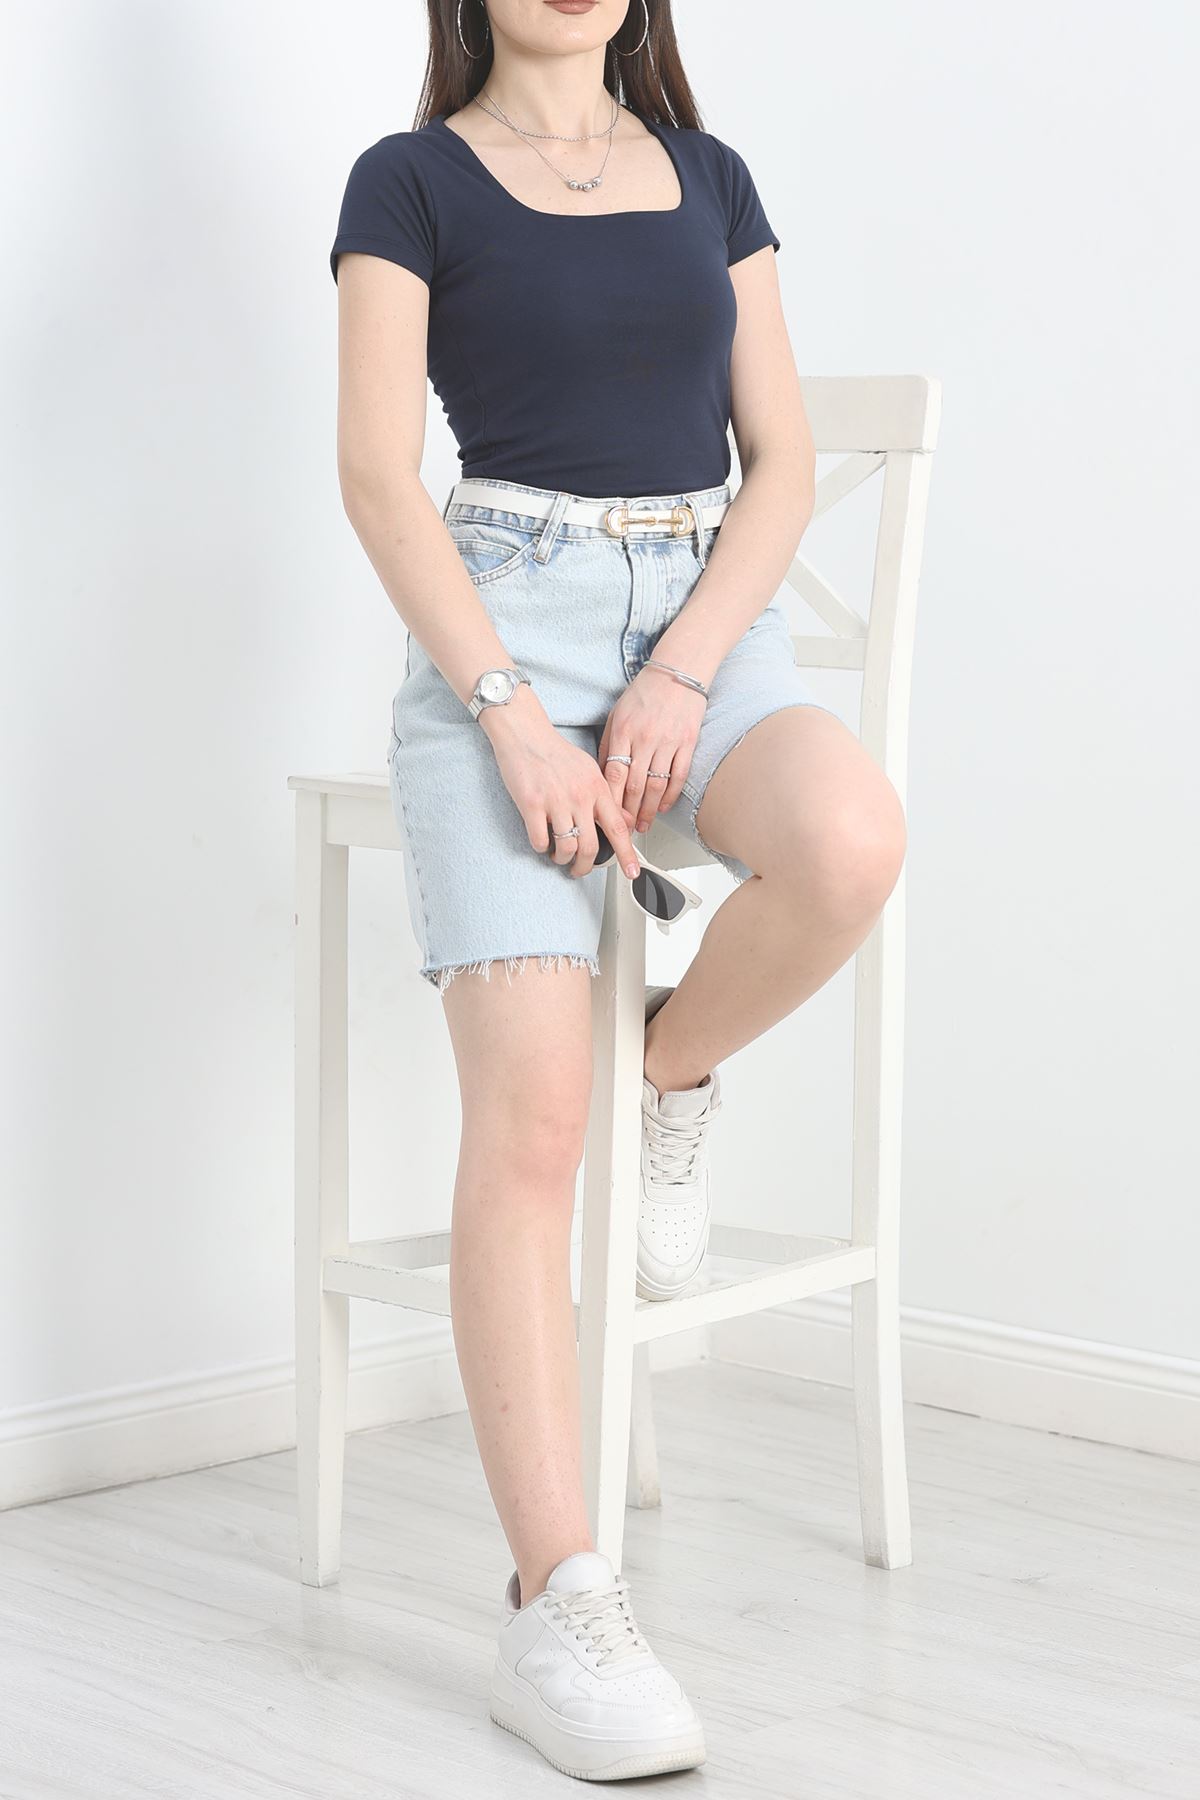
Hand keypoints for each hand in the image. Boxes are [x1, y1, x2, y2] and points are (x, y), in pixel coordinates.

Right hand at [480, 685, 640, 878]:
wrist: (526, 733)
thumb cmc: (556, 753)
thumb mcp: (590, 771)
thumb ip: (608, 798)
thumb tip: (626, 821)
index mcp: (597, 788)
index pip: (618, 828)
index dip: (627, 854)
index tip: (632, 872)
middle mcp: (580, 796)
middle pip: (590, 847)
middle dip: (584, 867)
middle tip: (579, 869)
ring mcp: (555, 800)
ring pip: (565, 847)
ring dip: (562, 859)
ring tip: (558, 855)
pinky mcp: (531, 804)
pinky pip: (540, 840)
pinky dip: (541, 847)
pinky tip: (541, 842)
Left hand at [597, 663, 707, 834]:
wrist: (678, 673)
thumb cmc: (645, 693)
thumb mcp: (617, 714)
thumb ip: (609, 745)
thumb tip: (603, 776)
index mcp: (623, 731)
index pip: (614, 775)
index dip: (611, 801)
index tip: (608, 818)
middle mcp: (645, 738)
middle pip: (634, 786)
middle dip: (629, 813)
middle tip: (626, 831)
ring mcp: (668, 742)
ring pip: (656, 786)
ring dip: (649, 811)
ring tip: (644, 825)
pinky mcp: (687, 743)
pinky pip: (678, 776)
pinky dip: (670, 796)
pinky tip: (663, 807)